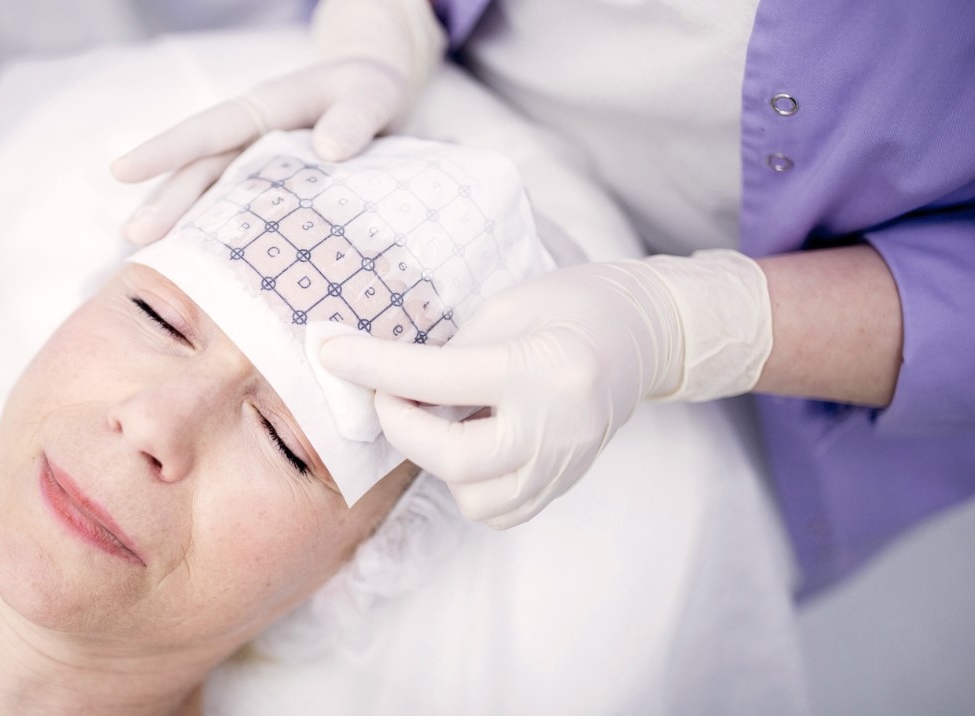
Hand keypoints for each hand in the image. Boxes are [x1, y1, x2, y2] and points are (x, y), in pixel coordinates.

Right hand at [111, 0, 444, 244]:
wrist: (383, 106)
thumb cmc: (373, 92)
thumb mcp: (374, 93)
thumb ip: (355, 117)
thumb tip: (328, 152)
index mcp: (262, 111)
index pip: (209, 130)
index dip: (166, 149)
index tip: (122, 170)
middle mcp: (249, 145)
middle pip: (199, 175)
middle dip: (164, 205)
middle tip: (133, 239)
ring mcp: (256, 177)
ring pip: (210, 206)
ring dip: (183, 236)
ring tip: (151, 270)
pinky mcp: (272, 205)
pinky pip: (243, 230)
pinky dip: (224, 255)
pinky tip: (205, 289)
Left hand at [318, 251, 771, 528]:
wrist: (645, 334)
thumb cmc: (574, 304)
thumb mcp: (507, 308)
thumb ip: (452, 351)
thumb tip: (393, 383)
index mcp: (543, 369)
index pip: (438, 377)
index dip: (374, 364)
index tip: (329, 350)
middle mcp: (558, 427)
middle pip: (452, 457)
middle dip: (400, 424)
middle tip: (389, 391)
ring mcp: (565, 464)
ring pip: (472, 496)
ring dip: (436, 458)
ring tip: (443, 415)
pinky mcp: (564, 482)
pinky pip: (498, 509)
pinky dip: (469, 482)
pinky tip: (472, 441)